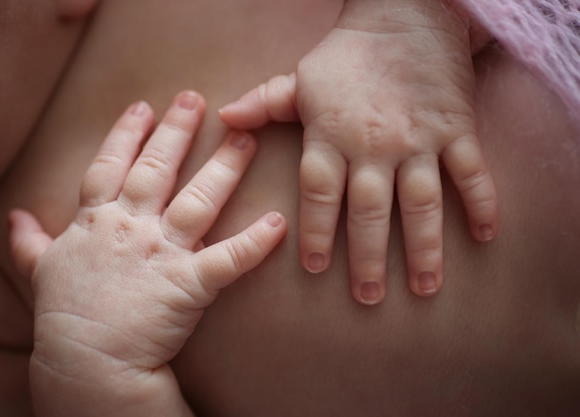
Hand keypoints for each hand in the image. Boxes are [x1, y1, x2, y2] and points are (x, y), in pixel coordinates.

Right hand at [9, 91, 286, 415]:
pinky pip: (228, 259)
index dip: (126, 134)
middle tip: (196, 98)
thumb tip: (13, 216)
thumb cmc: (63, 315)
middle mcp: (131, 227)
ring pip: (198, 200)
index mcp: (97, 220)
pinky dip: (255, 242)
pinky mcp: (189, 283)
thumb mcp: (39, 271)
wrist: (85, 360)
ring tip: (246, 139)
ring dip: (224, 168)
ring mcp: (162, 253)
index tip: (143, 106)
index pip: (111, 165)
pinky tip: (277, 222)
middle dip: (177, 131)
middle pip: (157, 169)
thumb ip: (28, 241)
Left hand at [219, 1, 497, 304]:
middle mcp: (372, 146)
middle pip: (368, 212)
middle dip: (367, 258)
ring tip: (424, 286)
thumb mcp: (299, 79)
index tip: (314, 267)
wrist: (403, 15)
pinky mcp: (455, 129)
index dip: (315, 233)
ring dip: (424, 247)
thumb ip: (264, 105)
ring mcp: (417, 140)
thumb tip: (226, 119)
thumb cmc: (347, 54)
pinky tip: (485, 235)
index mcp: (331, 137)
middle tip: (368, 296)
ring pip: (421, 203)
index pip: (318, 195)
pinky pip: (471, 171)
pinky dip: (481, 202)